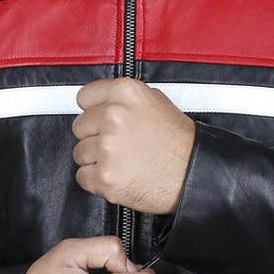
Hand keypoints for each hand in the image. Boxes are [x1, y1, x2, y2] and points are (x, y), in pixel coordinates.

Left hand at [72, 77, 195, 214]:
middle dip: (95, 137)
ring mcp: (107, 148)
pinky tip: (119, 175)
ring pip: (80, 153)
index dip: (93, 111)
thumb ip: (124, 100)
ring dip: (97, 160)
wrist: (194, 174)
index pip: (84, 98)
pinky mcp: (105, 176)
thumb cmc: (179, 143)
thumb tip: (101, 103)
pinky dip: (97, 180)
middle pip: (79, 127)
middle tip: (119, 145)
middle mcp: (114, 116)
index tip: (100, 120)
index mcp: (125, 93)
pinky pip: (83, 176)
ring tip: (123, 161)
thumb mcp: (156, 102)